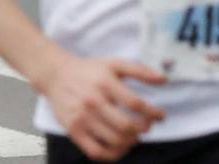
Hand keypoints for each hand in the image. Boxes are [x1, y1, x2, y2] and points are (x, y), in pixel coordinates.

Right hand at [40, 55, 165, 161]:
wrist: (55, 74)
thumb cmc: (87, 71)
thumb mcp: (113, 64)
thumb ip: (139, 70)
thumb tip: (163, 79)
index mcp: (104, 83)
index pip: (136, 104)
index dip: (153, 113)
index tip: (159, 116)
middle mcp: (92, 101)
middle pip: (127, 127)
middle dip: (143, 129)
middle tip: (145, 126)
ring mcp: (81, 117)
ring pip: (115, 141)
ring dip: (131, 141)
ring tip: (132, 135)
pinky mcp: (73, 129)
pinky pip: (96, 152)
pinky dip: (113, 154)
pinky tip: (118, 146)